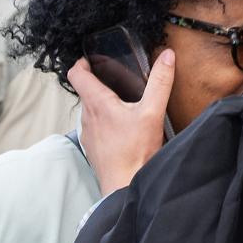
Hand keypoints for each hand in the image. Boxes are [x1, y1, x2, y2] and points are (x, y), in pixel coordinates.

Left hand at [68, 50, 175, 195]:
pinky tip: (123, 128)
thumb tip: (166, 56)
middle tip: (116, 78)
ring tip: (123, 102)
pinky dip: (105, 122)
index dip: (82, 63)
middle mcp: (88, 117)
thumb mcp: (152, 112)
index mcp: (97, 103)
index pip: (76, 74)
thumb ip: (160, 82)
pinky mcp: (94, 148)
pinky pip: (95, 128)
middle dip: (98, 82)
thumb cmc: (135, 151)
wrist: (125, 185)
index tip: (92, 59)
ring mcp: (88, 134)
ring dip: (102, 103)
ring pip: (90, 111)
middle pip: (85, 92)